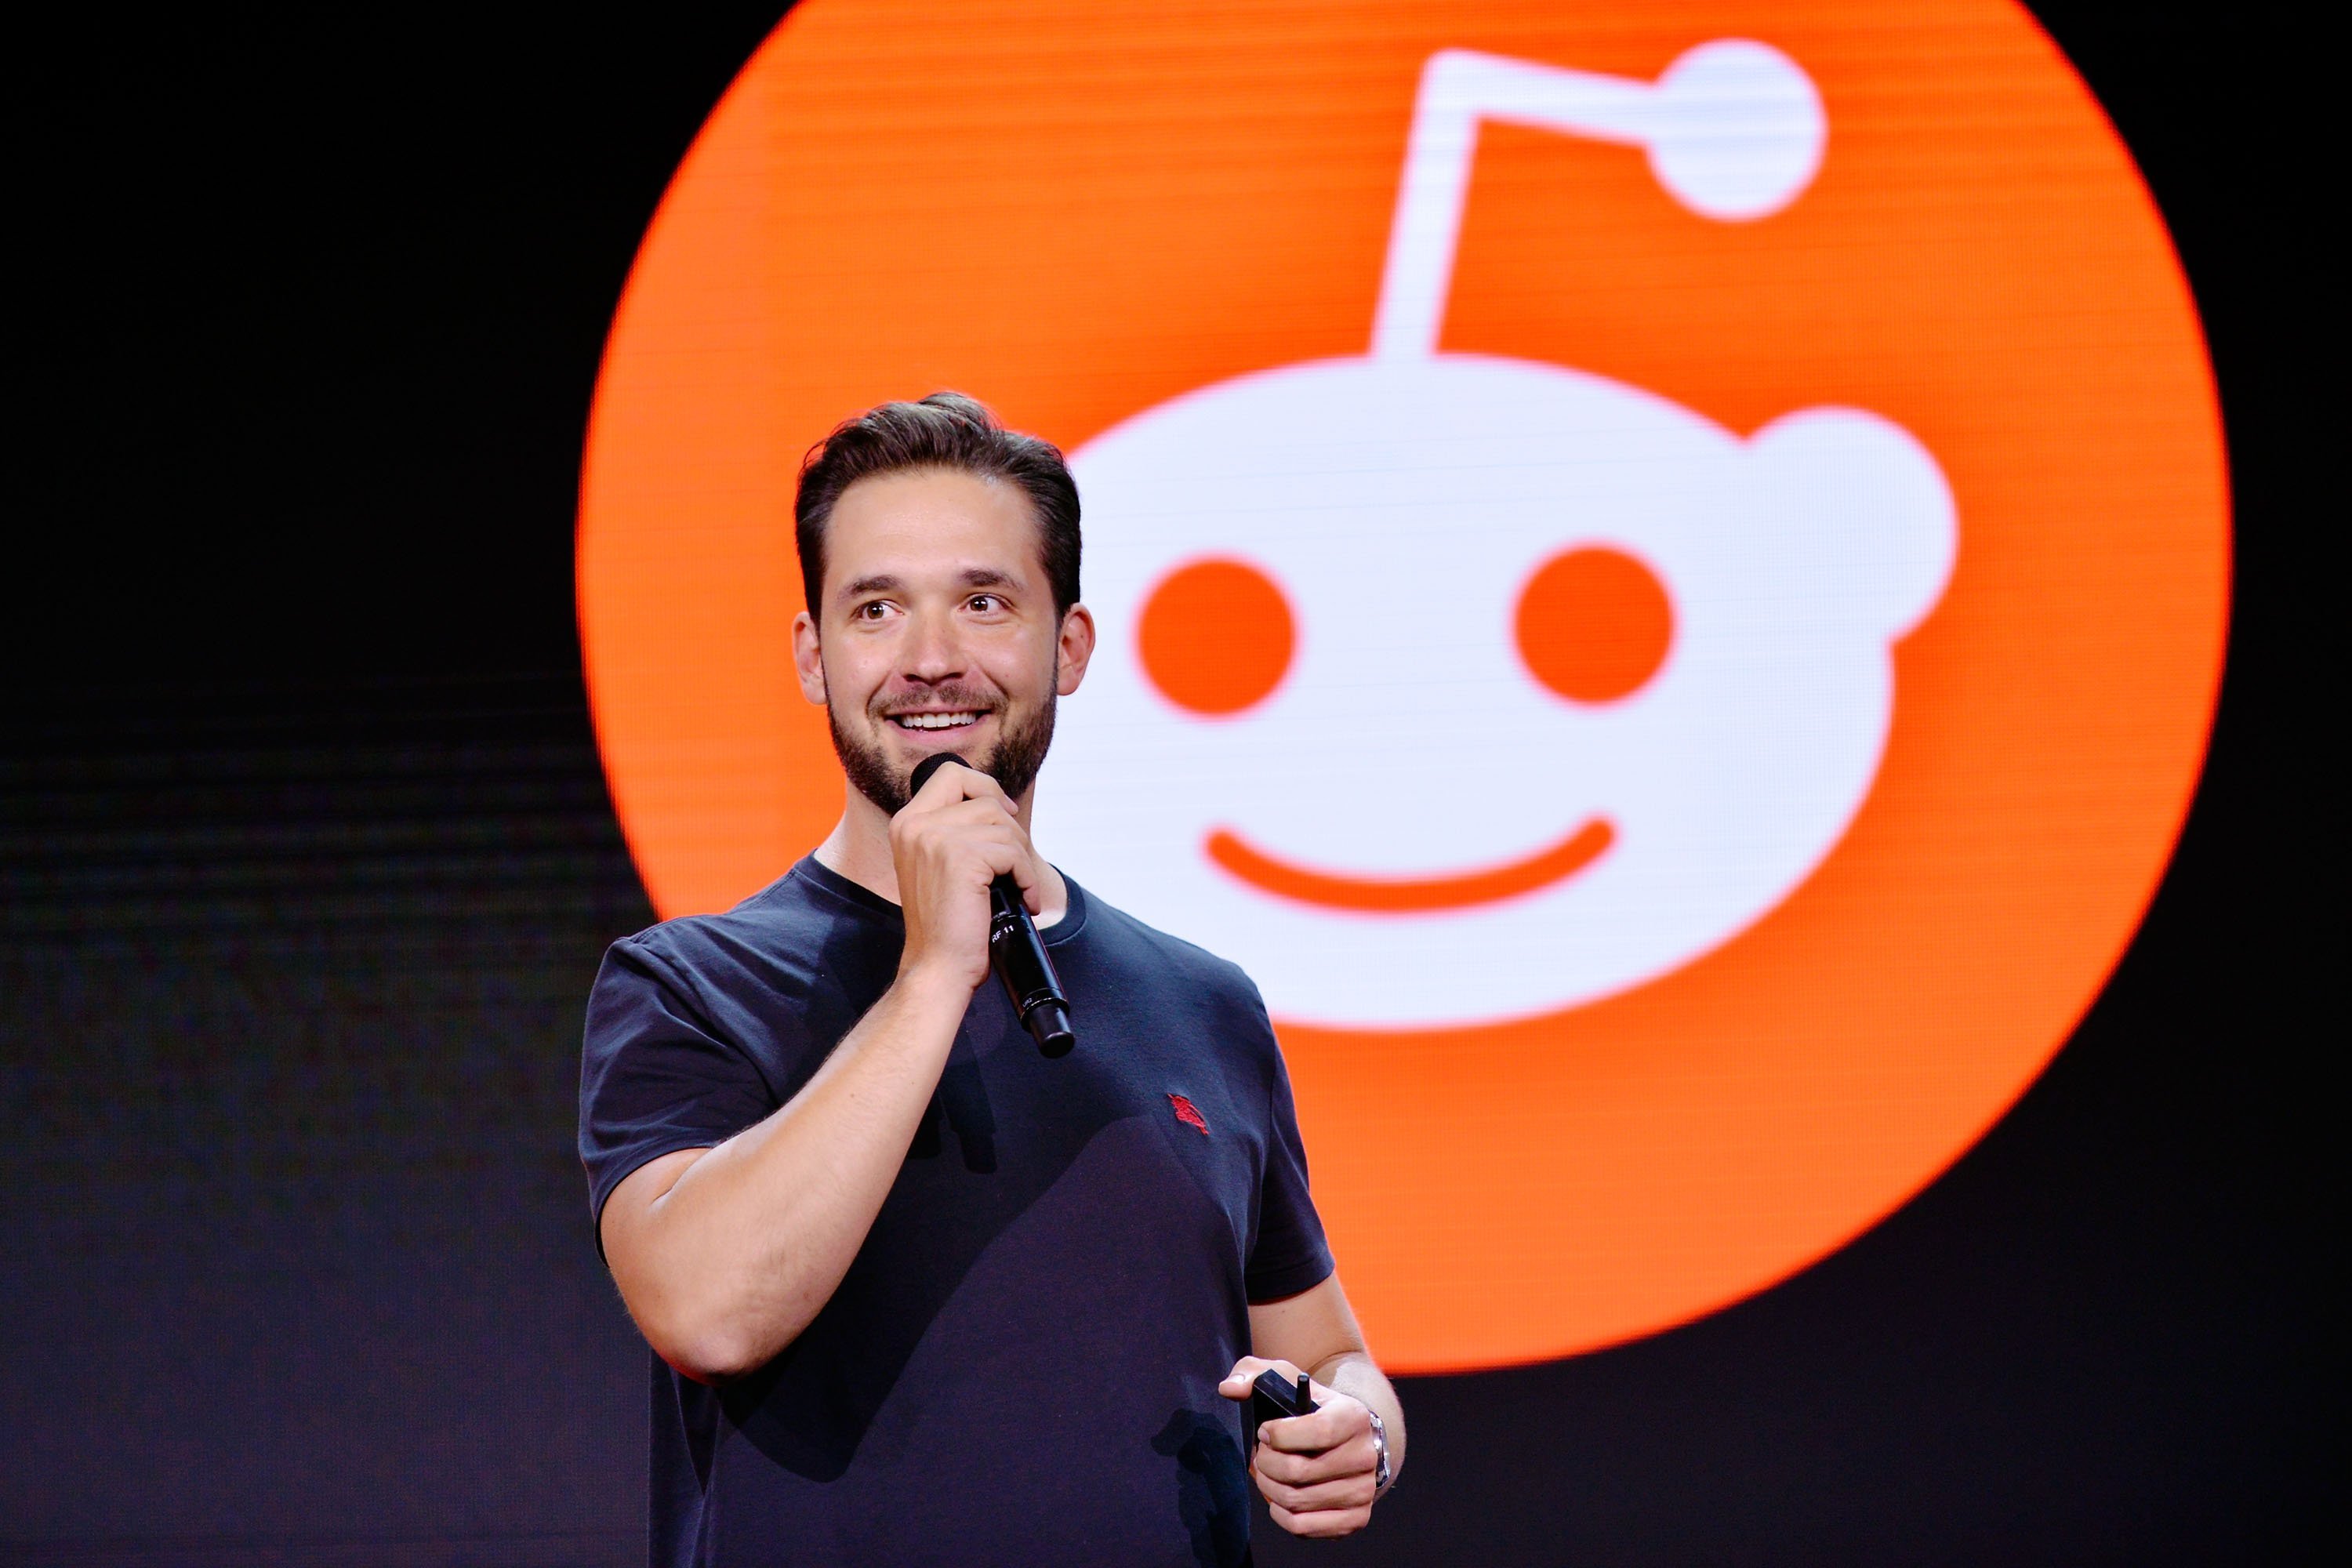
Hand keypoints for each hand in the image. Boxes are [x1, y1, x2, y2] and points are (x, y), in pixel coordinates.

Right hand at [889, 762, 1041, 992]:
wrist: (938, 966)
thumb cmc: (947, 924)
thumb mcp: (941, 865)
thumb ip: (957, 831)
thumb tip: (1001, 806)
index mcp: (907, 823)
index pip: (951, 774)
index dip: (985, 787)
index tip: (1004, 815)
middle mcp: (915, 824)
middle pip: (985, 798)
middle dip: (1011, 831)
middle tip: (1015, 866)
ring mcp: (935, 838)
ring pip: (1003, 826)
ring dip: (1021, 859)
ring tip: (1018, 888)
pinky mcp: (961, 858)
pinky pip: (1013, 852)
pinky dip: (1027, 877)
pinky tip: (1022, 898)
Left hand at [1219, 1357, 1380, 1537]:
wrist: (1346, 1440)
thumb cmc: (1309, 1408)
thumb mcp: (1285, 1379)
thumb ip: (1252, 1373)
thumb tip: (1229, 1388)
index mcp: (1354, 1417)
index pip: (1318, 1431)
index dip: (1281, 1435)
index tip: (1265, 1431)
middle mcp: (1365, 1456)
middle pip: (1299, 1471)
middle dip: (1266, 1464)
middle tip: (1260, 1456)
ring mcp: (1363, 1491)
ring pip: (1297, 1500)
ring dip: (1269, 1488)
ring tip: (1267, 1474)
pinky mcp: (1355, 1519)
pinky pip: (1303, 1527)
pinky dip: (1280, 1514)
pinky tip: (1279, 1497)